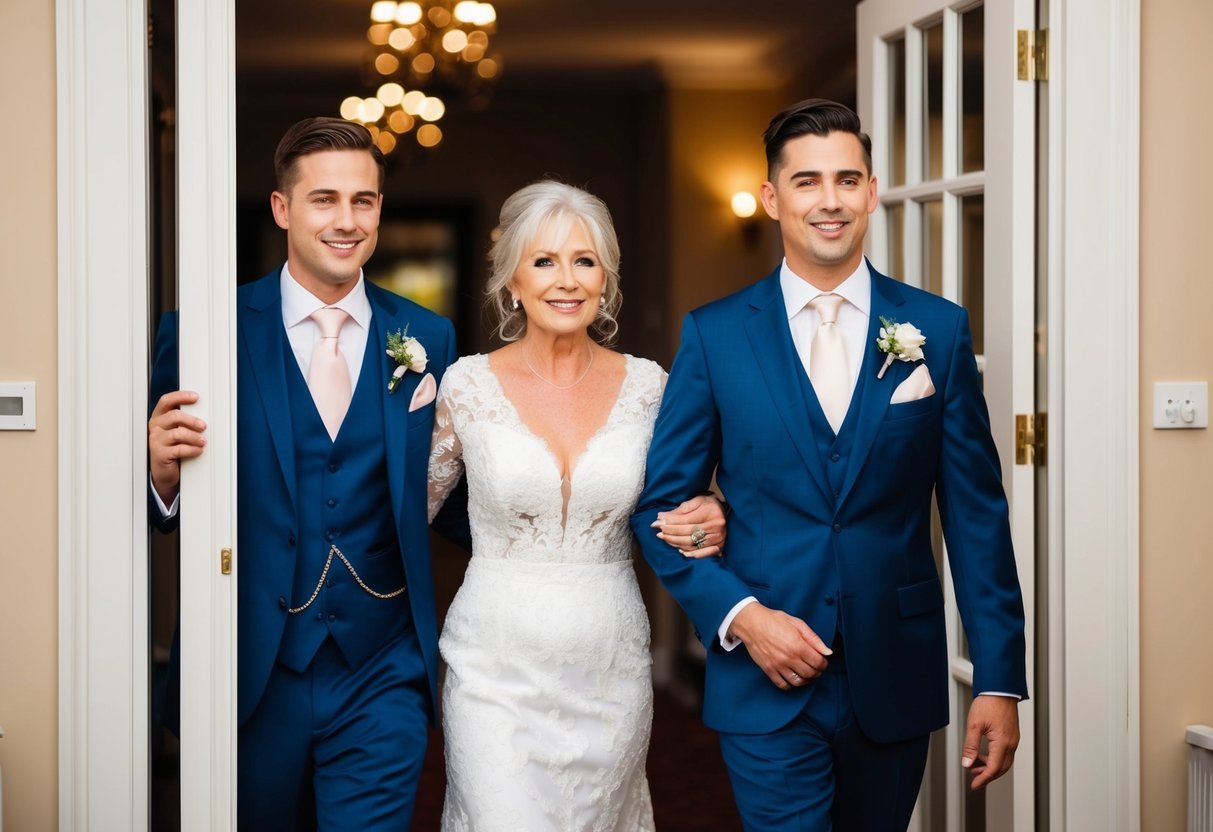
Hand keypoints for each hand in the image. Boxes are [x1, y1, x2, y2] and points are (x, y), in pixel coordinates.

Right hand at [149, 390, 206, 504]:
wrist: (165, 470)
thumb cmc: (173, 447)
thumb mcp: (177, 431)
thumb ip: (185, 422)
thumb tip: (205, 414)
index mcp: (160, 417)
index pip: (166, 401)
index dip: (180, 397)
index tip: (196, 397)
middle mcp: (156, 427)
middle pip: (173, 416)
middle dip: (192, 420)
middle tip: (203, 426)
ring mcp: (156, 441)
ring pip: (177, 433)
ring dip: (194, 437)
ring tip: (203, 441)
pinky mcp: (159, 454)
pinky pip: (178, 449)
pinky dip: (192, 450)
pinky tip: (198, 451)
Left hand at [652, 493, 726, 557]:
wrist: (727, 513)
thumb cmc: (710, 505)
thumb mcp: (698, 501)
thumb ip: (682, 509)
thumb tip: (663, 516)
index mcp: (711, 513)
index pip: (686, 520)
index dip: (670, 522)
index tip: (657, 522)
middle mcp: (715, 527)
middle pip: (687, 533)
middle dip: (670, 533)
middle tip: (658, 531)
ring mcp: (717, 539)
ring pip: (691, 544)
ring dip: (675, 542)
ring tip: (663, 538)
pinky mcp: (718, 547)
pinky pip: (700, 553)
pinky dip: (688, 553)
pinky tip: (678, 550)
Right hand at [728, 603, 831, 688]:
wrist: (751, 623)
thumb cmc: (774, 620)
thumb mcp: (797, 624)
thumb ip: (814, 639)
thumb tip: (827, 652)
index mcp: (798, 645)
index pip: (818, 662)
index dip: (823, 663)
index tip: (822, 661)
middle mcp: (788, 658)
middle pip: (810, 674)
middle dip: (817, 672)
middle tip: (816, 668)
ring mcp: (778, 665)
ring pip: (798, 682)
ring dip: (806, 680)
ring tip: (806, 674)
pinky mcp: (768, 670)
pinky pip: (783, 685)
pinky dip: (791, 685)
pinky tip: (793, 678)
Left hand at [961, 694, 1019, 789]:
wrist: (1000, 689)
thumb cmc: (989, 703)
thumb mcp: (974, 725)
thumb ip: (970, 746)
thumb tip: (967, 763)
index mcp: (1002, 743)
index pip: (993, 769)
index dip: (983, 779)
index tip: (974, 785)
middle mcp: (1011, 743)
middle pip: (1001, 768)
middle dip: (987, 775)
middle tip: (974, 778)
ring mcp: (1013, 739)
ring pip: (1004, 761)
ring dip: (991, 767)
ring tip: (975, 765)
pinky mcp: (1012, 734)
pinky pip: (1005, 752)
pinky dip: (995, 758)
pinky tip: (984, 754)